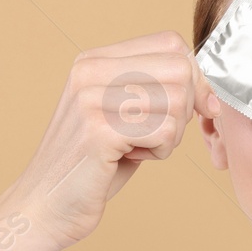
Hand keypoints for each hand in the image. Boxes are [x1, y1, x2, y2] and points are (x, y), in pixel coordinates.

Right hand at [5, 31, 220, 250]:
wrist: (43, 206)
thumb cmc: (90, 166)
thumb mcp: (120, 117)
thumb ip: (153, 93)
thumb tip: (207, 88)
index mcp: (93, 61)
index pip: (170, 44)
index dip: (195, 76)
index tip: (200, 106)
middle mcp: (89, 72)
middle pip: (179, 70)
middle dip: (187, 107)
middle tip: (160, 133)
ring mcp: (91, 99)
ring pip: (176, 103)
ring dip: (172, 135)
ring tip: (139, 147)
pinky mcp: (99, 131)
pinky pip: (165, 132)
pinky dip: (161, 152)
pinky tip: (131, 158)